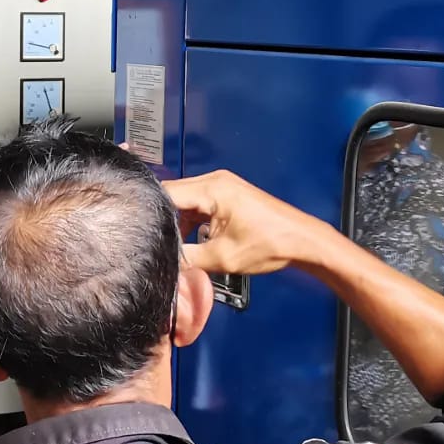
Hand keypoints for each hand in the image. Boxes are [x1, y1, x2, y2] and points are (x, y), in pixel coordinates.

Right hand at [163, 169, 320, 276]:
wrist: (302, 242)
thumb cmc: (272, 244)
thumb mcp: (221, 258)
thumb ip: (187, 258)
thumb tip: (165, 262)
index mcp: (212, 189)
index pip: (166, 193)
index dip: (150, 212)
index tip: (140, 229)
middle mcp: (215, 181)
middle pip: (173, 195)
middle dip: (163, 219)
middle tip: (157, 241)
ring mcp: (222, 186)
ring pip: (184, 201)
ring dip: (178, 222)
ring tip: (178, 244)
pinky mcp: (226, 196)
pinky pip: (198, 205)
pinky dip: (192, 221)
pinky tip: (193, 240)